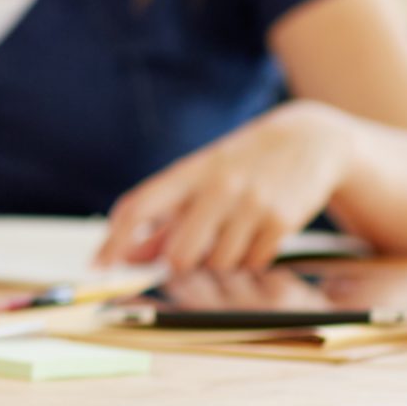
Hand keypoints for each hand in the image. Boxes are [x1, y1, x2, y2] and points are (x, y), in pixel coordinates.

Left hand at [97, 103, 354, 271]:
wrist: (309, 140)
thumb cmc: (239, 164)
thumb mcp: (198, 179)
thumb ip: (163, 218)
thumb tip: (130, 256)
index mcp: (187, 172)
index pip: (139, 208)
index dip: (114, 240)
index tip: (97, 265)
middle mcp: (217, 187)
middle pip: (181, 255)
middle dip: (181, 263)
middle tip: (193, 249)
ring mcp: (251, 204)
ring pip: (218, 264)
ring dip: (219, 261)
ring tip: (231, 231)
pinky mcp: (281, 221)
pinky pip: (252, 263)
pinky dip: (249, 259)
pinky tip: (256, 232)